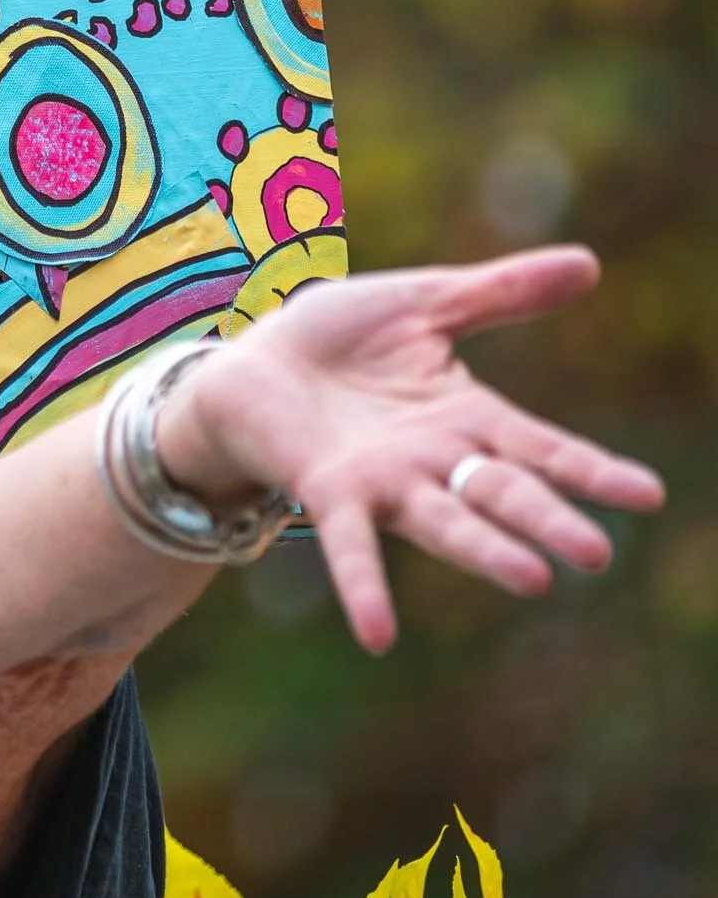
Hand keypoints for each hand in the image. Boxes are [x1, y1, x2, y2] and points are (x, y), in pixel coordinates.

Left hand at [155, 246, 664, 652]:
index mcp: (464, 416)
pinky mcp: (327, 490)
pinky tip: (378, 634)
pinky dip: (364, 587)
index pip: (540, 447)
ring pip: (443, 522)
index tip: (648, 494)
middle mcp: (433, 461)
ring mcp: (383, 481)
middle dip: (546, 519)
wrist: (250, 361)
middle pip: (501, 492)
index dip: (590, 470)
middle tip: (596, 553)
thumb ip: (500, 293)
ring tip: (533, 579)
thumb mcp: (425, 301)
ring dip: (484, 551)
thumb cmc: (338, 335)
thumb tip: (590, 263)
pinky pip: (349, 544)